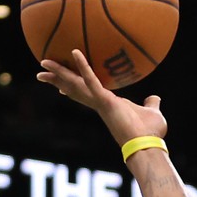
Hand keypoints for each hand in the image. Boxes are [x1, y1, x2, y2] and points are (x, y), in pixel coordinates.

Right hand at [37, 49, 166, 146]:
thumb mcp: (152, 113)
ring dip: (60, 71)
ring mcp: (100, 102)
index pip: (87, 94)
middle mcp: (100, 103)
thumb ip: (151, 104)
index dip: (74, 89)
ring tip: (43, 60)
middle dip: (57, 80)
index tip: (61, 86)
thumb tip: (155, 98)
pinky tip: (75, 51)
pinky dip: (84, 66)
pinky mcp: (104, 100)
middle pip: (73, 88)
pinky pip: (91, 80)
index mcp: (108, 105)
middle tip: (41, 72)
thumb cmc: (150, 133)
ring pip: (75, 83)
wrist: (148, 145)